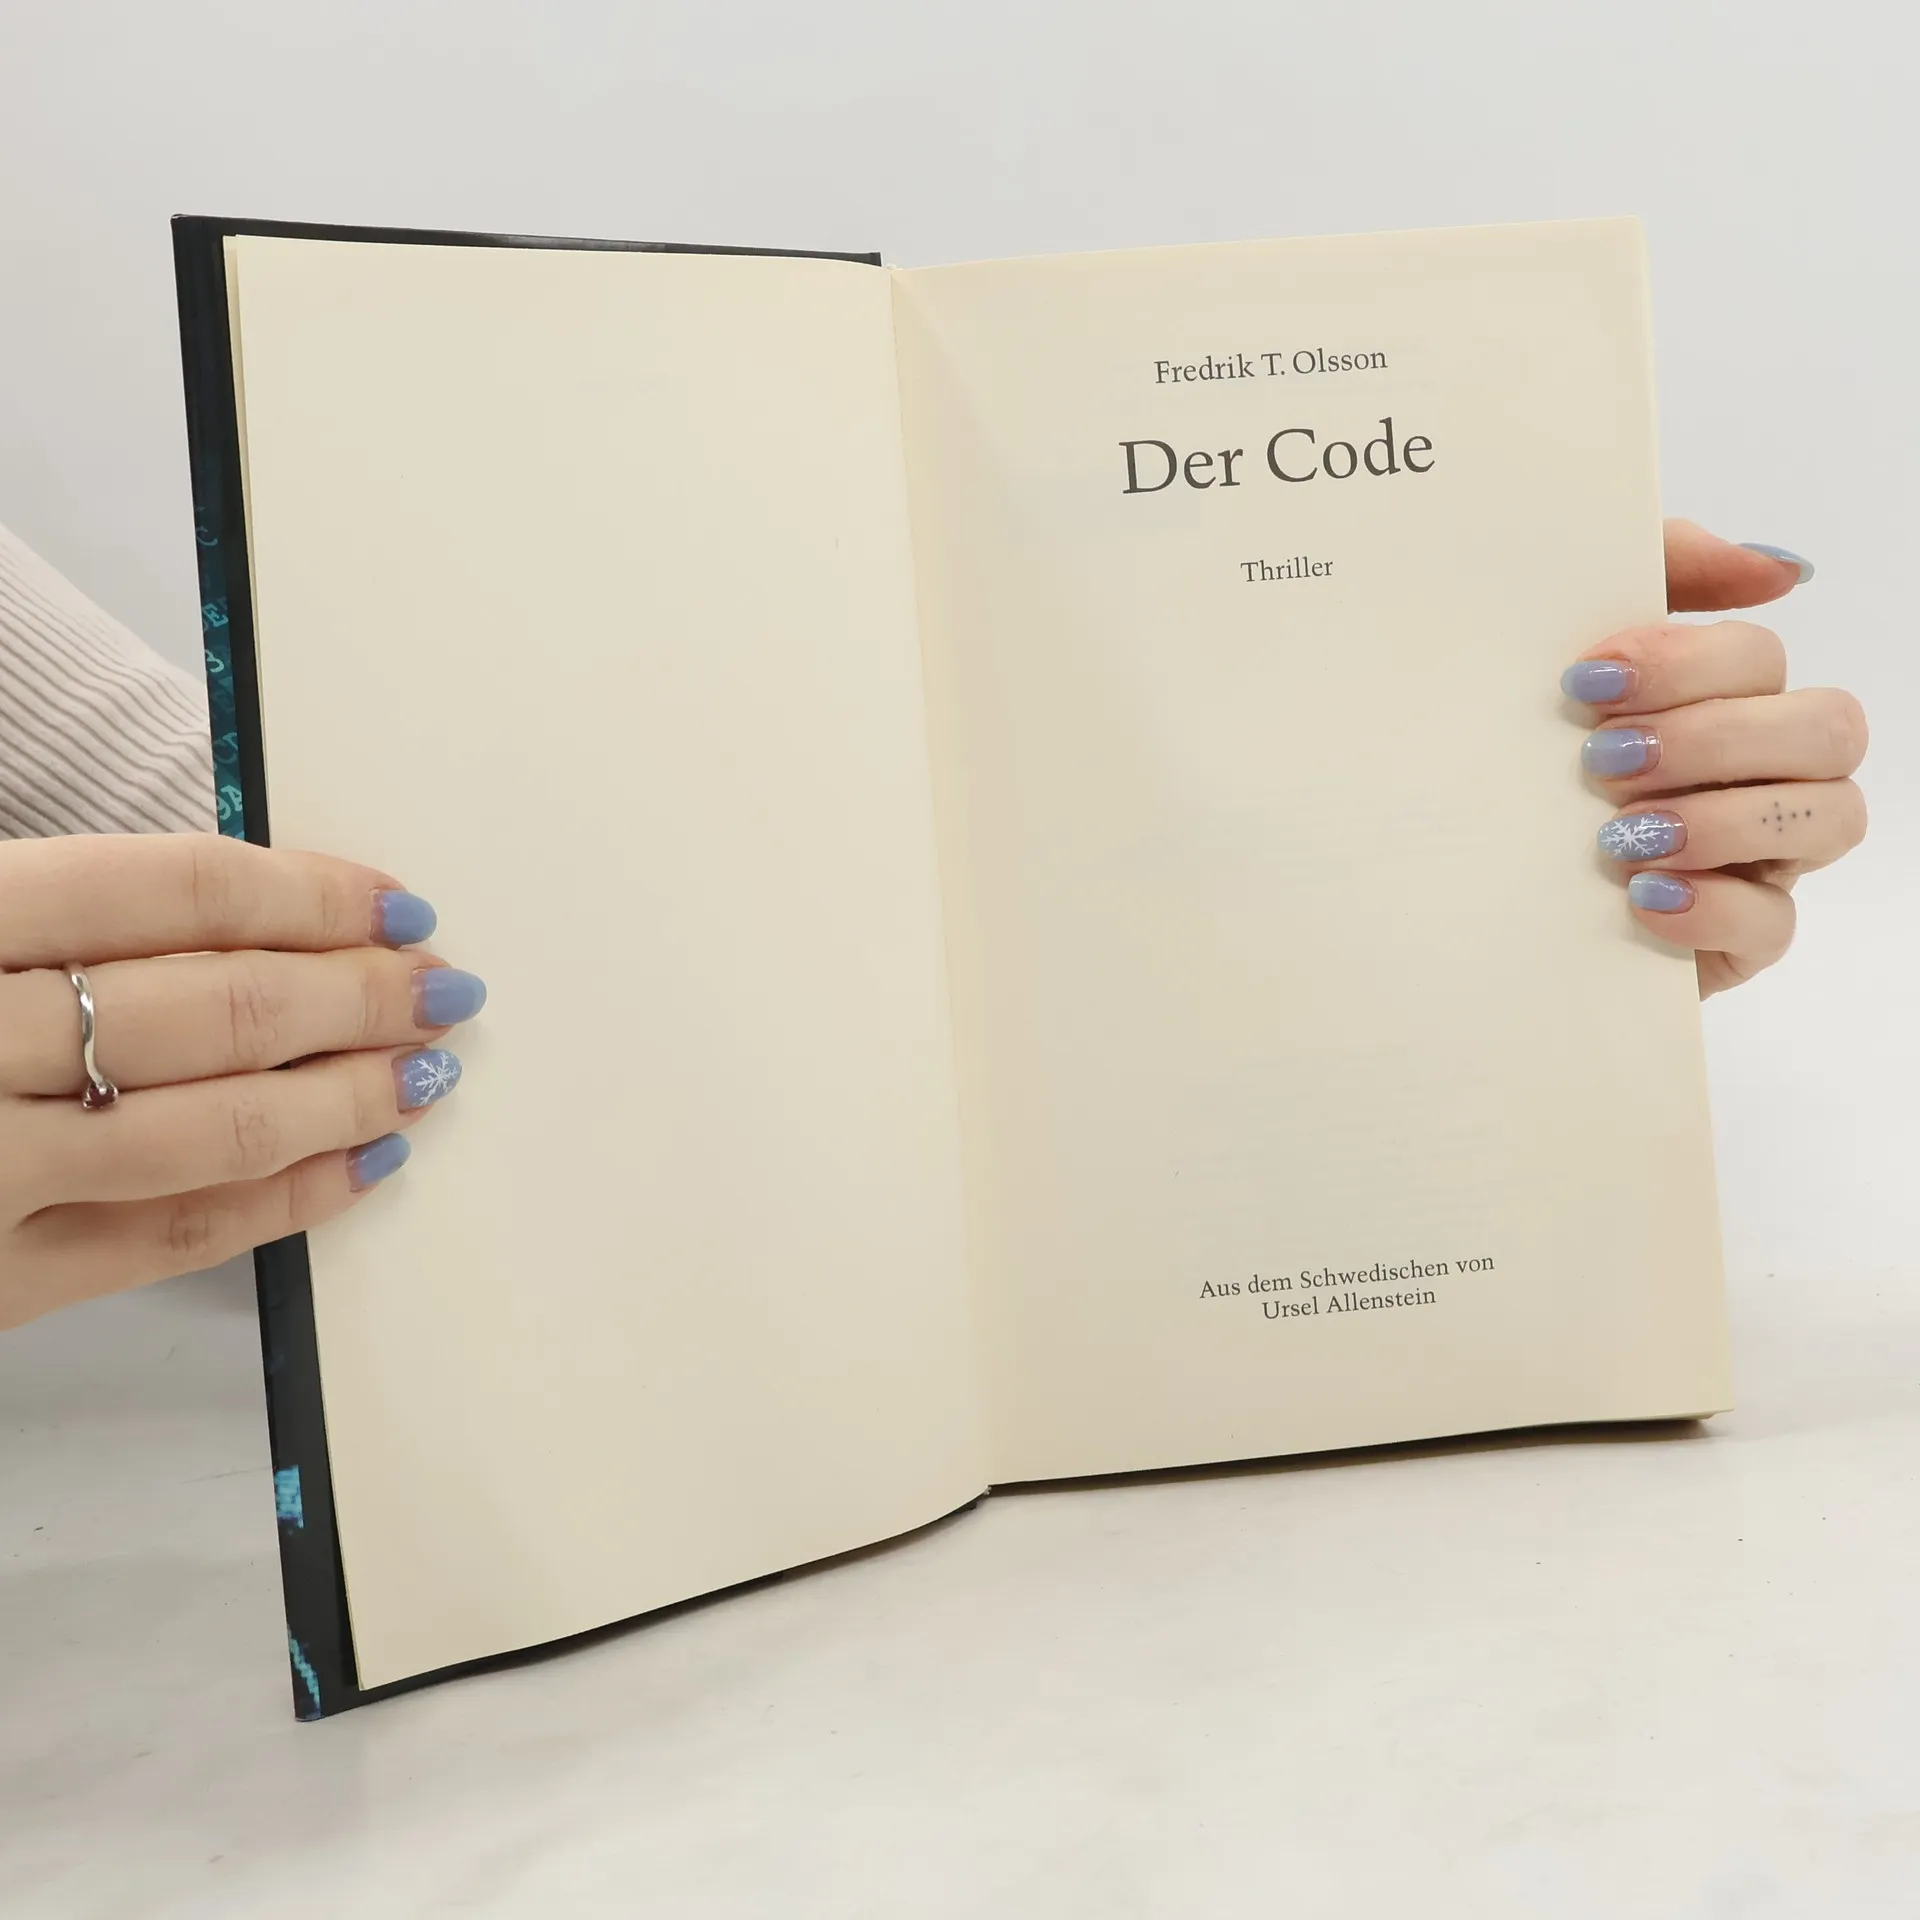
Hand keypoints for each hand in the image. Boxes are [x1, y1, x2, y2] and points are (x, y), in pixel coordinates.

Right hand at [0, 834, 484, 1328]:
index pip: (172, 891)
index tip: (397, 900)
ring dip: (349, 1093)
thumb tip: (246, 897)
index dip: (310, 892)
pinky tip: (363, 1163)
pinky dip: (287, 1201)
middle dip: (358, 994)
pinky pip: (172, 1241)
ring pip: (215, 1126)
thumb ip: (42, 910)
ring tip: (430, 1067)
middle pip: (220, 1007)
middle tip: (446, 986)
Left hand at [1563, 522, 1866, 996]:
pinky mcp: (1740, 939)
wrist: (1457, 893)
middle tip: (1604, 761)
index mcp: (1725, 700)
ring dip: (1723, 817)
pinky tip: (1641, 896)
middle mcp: (1764, 771)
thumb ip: (1666, 576)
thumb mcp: (1559, 659)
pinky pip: (1775, 921)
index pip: (1763, 659)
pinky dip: (1712, 905)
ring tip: (1617, 834)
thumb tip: (1779, 567)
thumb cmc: (1518, 768)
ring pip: (1832, 816)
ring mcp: (1763, 856)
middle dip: (1712, 738)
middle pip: (1827, 728)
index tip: (1587, 680)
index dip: (1688, 663)